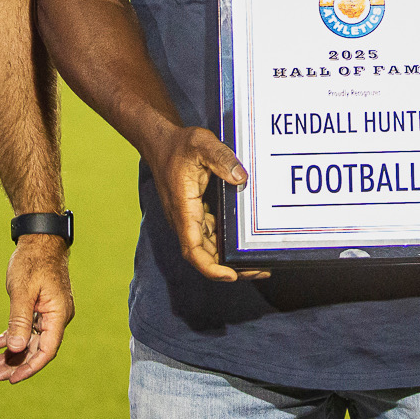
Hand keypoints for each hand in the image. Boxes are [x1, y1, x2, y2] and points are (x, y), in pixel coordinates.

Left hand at [0, 234, 73, 383]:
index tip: (11, 379)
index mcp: (58, 315)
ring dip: (9, 354)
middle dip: (13, 365)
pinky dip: (9, 337)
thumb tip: (17, 348)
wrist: (39, 239)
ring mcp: (48, 314)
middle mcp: (56, 318)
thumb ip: (20, 320)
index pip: (46, 350)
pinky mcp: (39, 309)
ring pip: (28, 341)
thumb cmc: (33, 261)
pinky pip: (24, 329)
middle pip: (35, 349)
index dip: (29, 367)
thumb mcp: (22, 291)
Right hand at [147, 126, 266, 281]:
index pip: (193, 249)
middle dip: (229, 270)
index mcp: (184, 208)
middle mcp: (184, 219)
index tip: (231, 275)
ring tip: (258, 264)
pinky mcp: (195, 214)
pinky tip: (244, 245)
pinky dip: (225, 246)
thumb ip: (222, 158)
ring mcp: (189, 219)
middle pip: (204, 256)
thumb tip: (241, 178)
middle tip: (259, 272)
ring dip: (229, 260)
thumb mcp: (202, 143)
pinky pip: (210, 236)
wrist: (160, 143)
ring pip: (208, 249)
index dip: (211, 267)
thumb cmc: (179, 145)